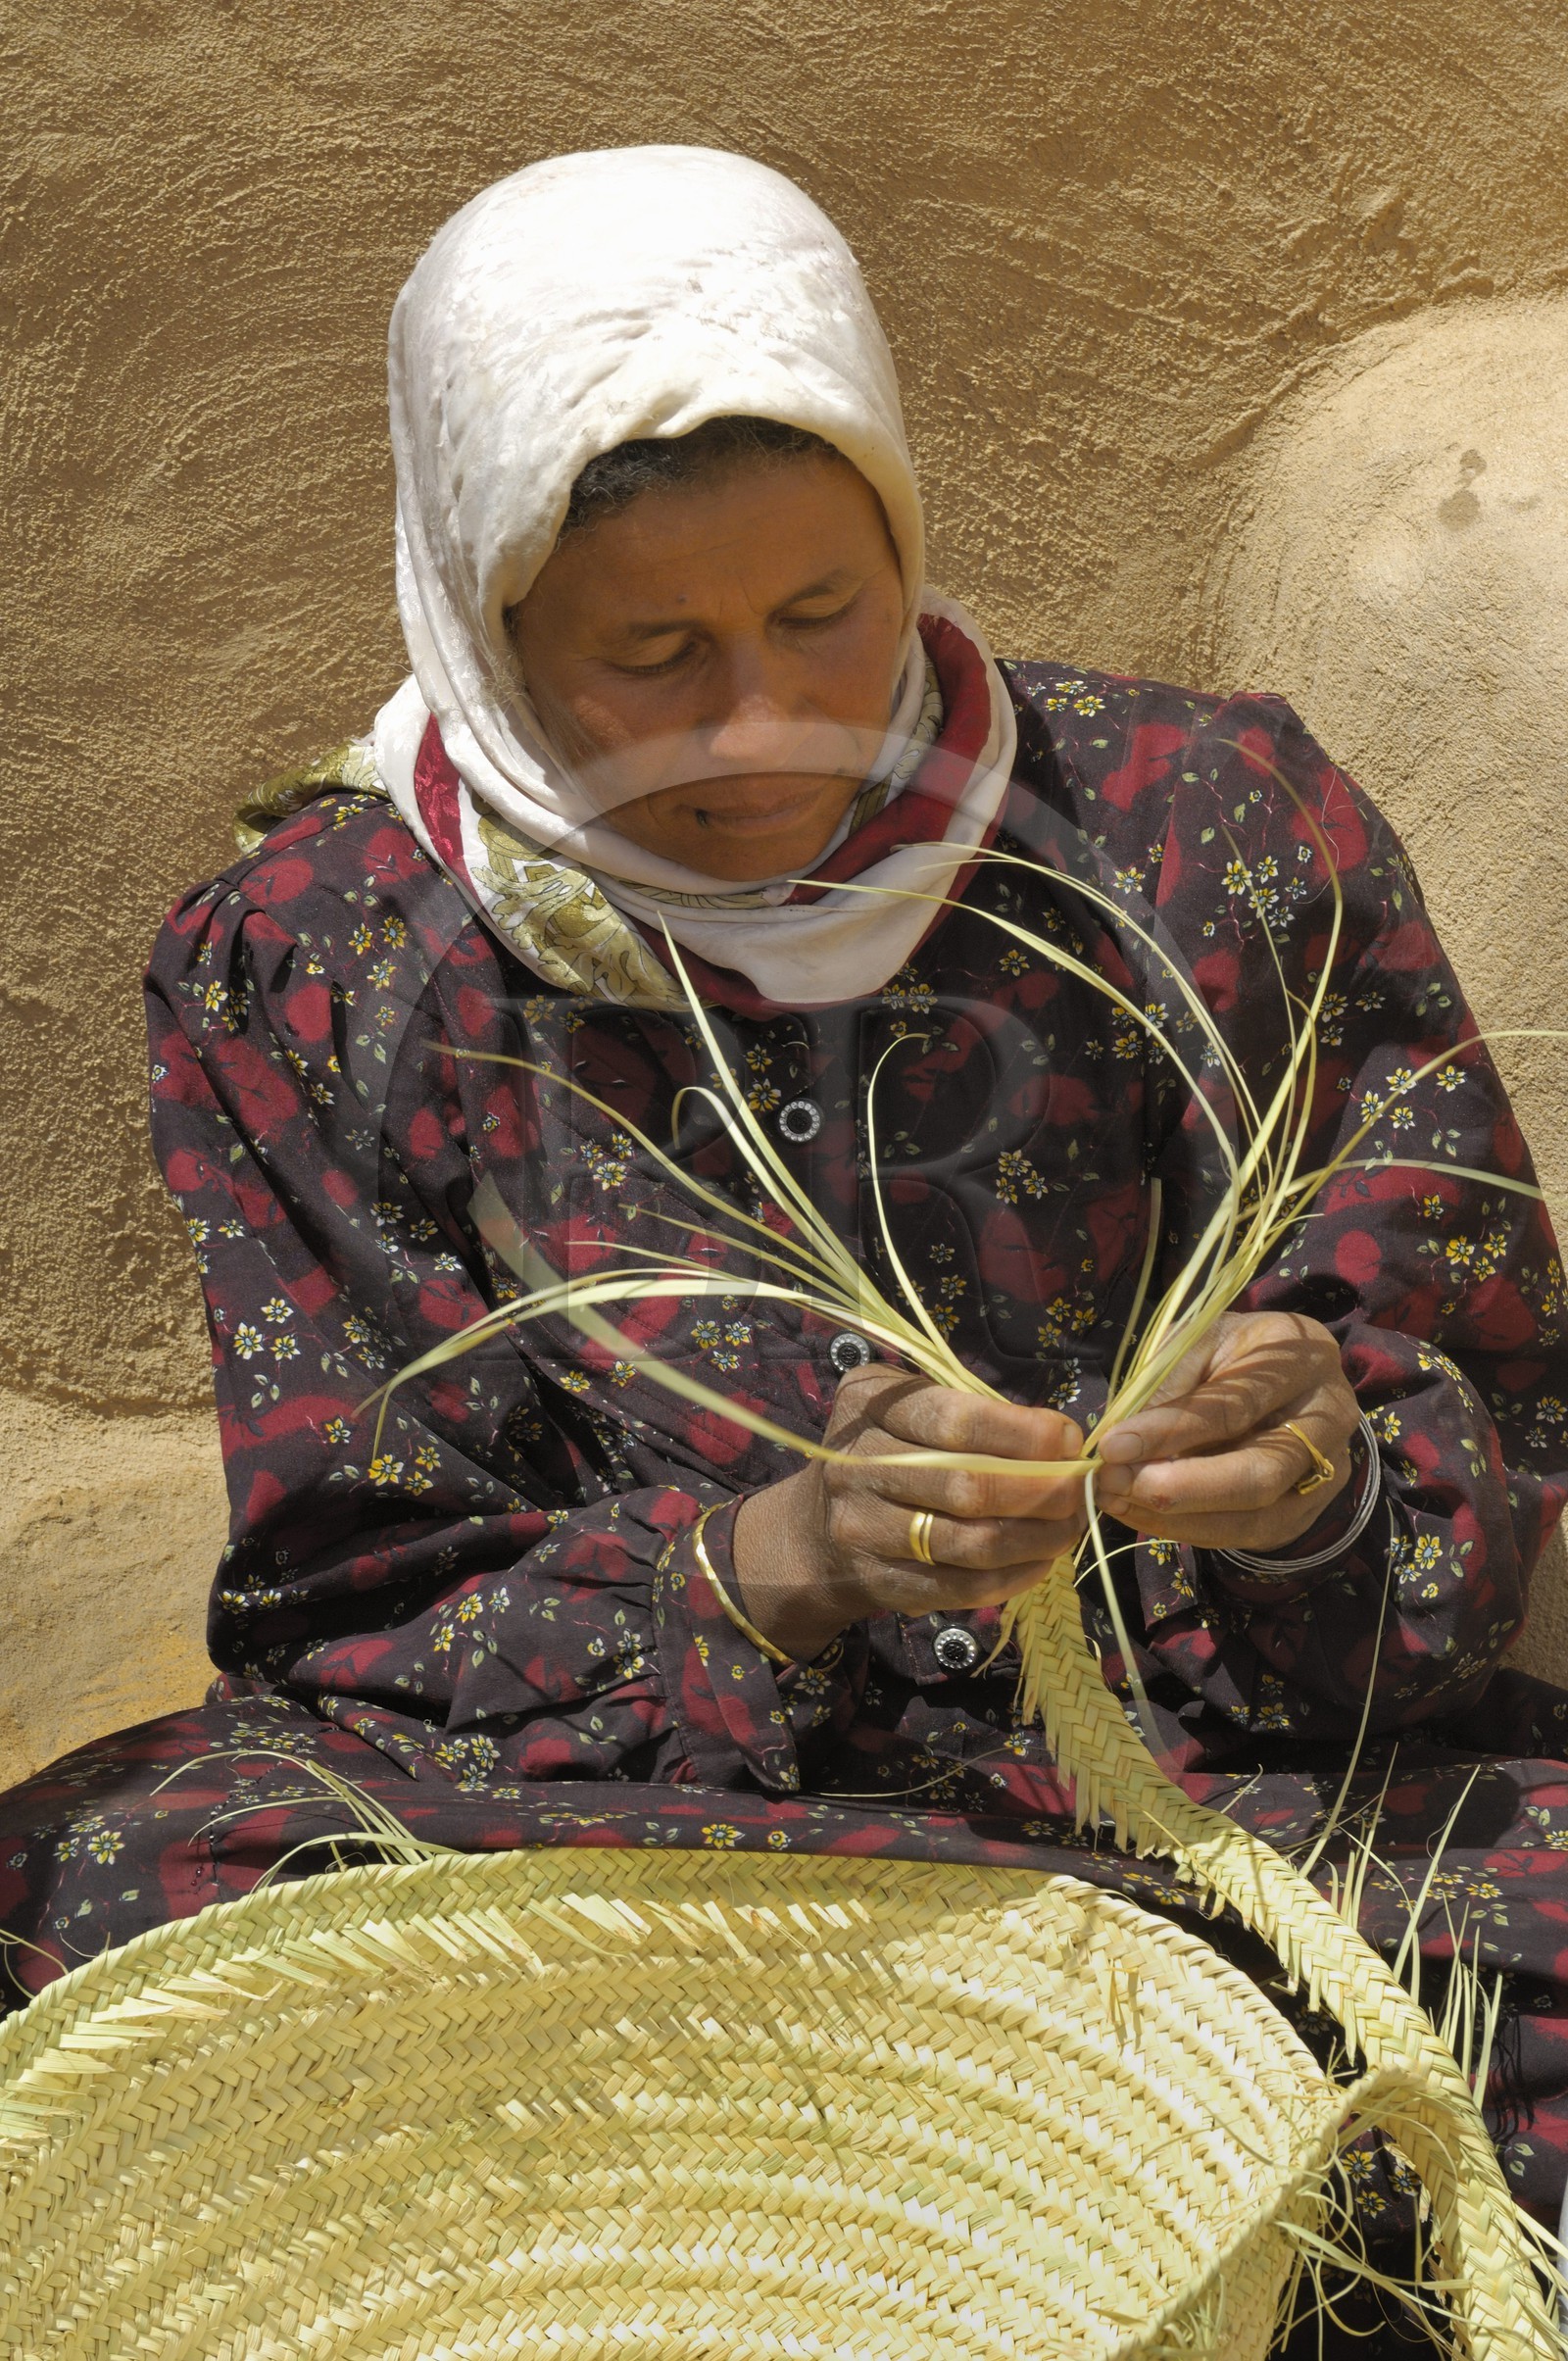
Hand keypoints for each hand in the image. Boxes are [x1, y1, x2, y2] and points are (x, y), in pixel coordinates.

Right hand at [732, 1366, 1087, 1662]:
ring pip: (970, 1543)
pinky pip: (960, 1587)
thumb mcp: (906, 1406)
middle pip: (968, 1486)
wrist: (813, 1532)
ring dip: (1037, 1539)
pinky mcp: (879, 1581)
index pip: (956, 1421)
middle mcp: (857, 1465)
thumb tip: (1060, 1438)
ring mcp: (863, 1529)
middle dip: (1042, 1491)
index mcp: (869, 1406)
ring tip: (1071, 1528)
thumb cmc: (883, 1452)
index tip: (1068, 1439)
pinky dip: (1013, 1577)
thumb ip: (969, 1410)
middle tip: (1081, 1490)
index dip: (1024, 1434)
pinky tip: (1042, 1562)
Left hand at [1093, 1310, 1358, 1553]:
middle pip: (1260, 1473)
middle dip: (1181, 1487)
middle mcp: (1328, 1419)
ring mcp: (1326, 1472)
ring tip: (1117, 1501)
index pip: (1234, 1406)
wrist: (1282, 1381)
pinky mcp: (1308, 1512)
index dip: (1170, 1430)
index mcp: (1301, 1360)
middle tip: (1115, 1484)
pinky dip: (1190, 1530)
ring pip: (1256, 1516)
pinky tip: (1144, 1515)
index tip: (1113, 1445)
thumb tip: (1126, 1441)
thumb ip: (1168, 1384)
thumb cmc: (1233, 1355)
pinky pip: (1248, 1536)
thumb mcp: (1199, 1343)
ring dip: (1178, 1517)